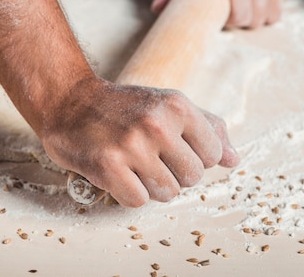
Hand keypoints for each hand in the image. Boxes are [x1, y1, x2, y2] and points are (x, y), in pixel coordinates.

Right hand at [39, 77, 239, 206]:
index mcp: (177, 106)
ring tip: (132, 163)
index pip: (212, 155)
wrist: (69, 102)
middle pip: (192, 178)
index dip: (193, 156)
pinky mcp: (108, 167)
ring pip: (168, 193)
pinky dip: (128, 193)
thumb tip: (233, 159)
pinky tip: (118, 173)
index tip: (171, 147)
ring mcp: (131, 146)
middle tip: (148, 155)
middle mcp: (157, 124)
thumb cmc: (122, 106)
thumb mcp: (168, 105)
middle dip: (173, 172)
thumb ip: (207, 129)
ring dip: (151, 185)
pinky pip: (138, 201)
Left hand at [152, 0, 296, 27]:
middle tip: (226, 4)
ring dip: (256, 13)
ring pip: (273, 14)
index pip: (240, 17)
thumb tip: (158, 8)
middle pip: (257, 18)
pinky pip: (282, 0)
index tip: (217, 9)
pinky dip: (269, 0)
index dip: (227, 21)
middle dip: (241, 20)